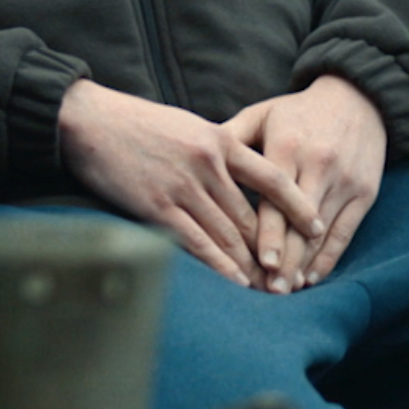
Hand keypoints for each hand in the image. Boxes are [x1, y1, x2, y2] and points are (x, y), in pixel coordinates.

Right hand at [57, 79, 324, 288]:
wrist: (91, 121)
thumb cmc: (140, 125)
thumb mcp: (191, 127)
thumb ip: (218, 152)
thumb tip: (240, 181)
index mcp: (222, 141)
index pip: (273, 178)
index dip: (299, 206)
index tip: (318, 226)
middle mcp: (209, 164)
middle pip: (251, 216)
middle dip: (274, 249)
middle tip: (294, 274)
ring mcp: (183, 186)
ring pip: (228, 234)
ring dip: (251, 265)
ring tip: (271, 287)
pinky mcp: (156, 207)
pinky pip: (196, 242)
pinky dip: (220, 266)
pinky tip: (236, 282)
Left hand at [220, 75, 387, 294]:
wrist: (358, 98)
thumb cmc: (298, 111)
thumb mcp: (262, 115)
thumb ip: (229, 138)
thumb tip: (194, 162)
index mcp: (289, 147)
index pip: (275, 199)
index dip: (268, 235)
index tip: (258, 264)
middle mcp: (319, 165)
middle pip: (299, 223)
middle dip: (285, 260)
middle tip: (268, 291)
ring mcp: (345, 181)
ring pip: (322, 232)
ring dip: (303, 264)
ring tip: (285, 290)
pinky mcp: (365, 192)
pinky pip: (346, 232)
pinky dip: (329, 258)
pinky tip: (311, 278)